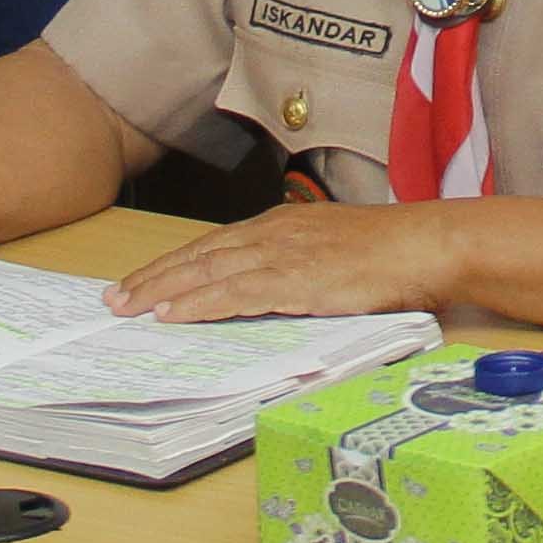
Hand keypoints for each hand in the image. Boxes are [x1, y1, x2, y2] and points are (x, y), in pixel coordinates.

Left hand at [107, 198, 472, 322]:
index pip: (212, 246)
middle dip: (152, 278)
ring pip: (207, 273)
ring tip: (129, 309)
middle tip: (114, 298)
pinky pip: (236, 293)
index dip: (172, 265)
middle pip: (199, 256)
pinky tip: (175, 315)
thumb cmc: (393, 252)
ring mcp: (284, 255)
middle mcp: (274, 235)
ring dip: (162, 292)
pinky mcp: (296, 280)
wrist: (427, 244)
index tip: (141, 281)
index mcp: (282, 226)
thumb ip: (299, 267)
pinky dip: (200, 304)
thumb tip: (272, 291)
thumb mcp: (334, 252)